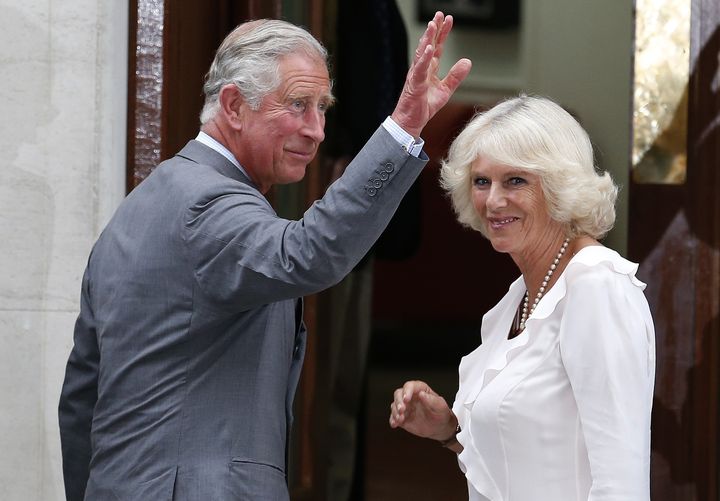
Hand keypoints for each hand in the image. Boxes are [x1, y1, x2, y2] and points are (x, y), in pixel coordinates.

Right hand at [389, 380, 456, 441]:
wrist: (440, 427)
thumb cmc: (441, 413)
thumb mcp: (440, 406)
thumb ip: (432, 400)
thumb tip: (421, 394)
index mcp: (420, 390)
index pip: (410, 386)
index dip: (407, 391)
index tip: (406, 399)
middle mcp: (410, 397)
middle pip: (398, 394)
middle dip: (398, 401)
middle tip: (402, 410)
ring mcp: (405, 407)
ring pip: (394, 405)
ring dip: (395, 412)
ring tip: (400, 419)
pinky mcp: (402, 417)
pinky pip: (394, 417)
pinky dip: (393, 420)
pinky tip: (395, 424)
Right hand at [391, 11, 471, 137]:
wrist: (411, 122)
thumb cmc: (423, 107)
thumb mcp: (445, 90)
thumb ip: (455, 76)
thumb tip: (467, 61)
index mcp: (429, 69)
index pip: (437, 46)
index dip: (442, 33)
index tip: (448, 19)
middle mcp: (421, 68)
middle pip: (428, 45)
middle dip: (434, 29)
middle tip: (439, 15)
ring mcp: (416, 75)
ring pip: (422, 53)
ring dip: (427, 38)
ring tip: (432, 25)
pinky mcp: (414, 84)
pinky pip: (419, 69)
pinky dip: (424, 58)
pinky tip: (429, 47)